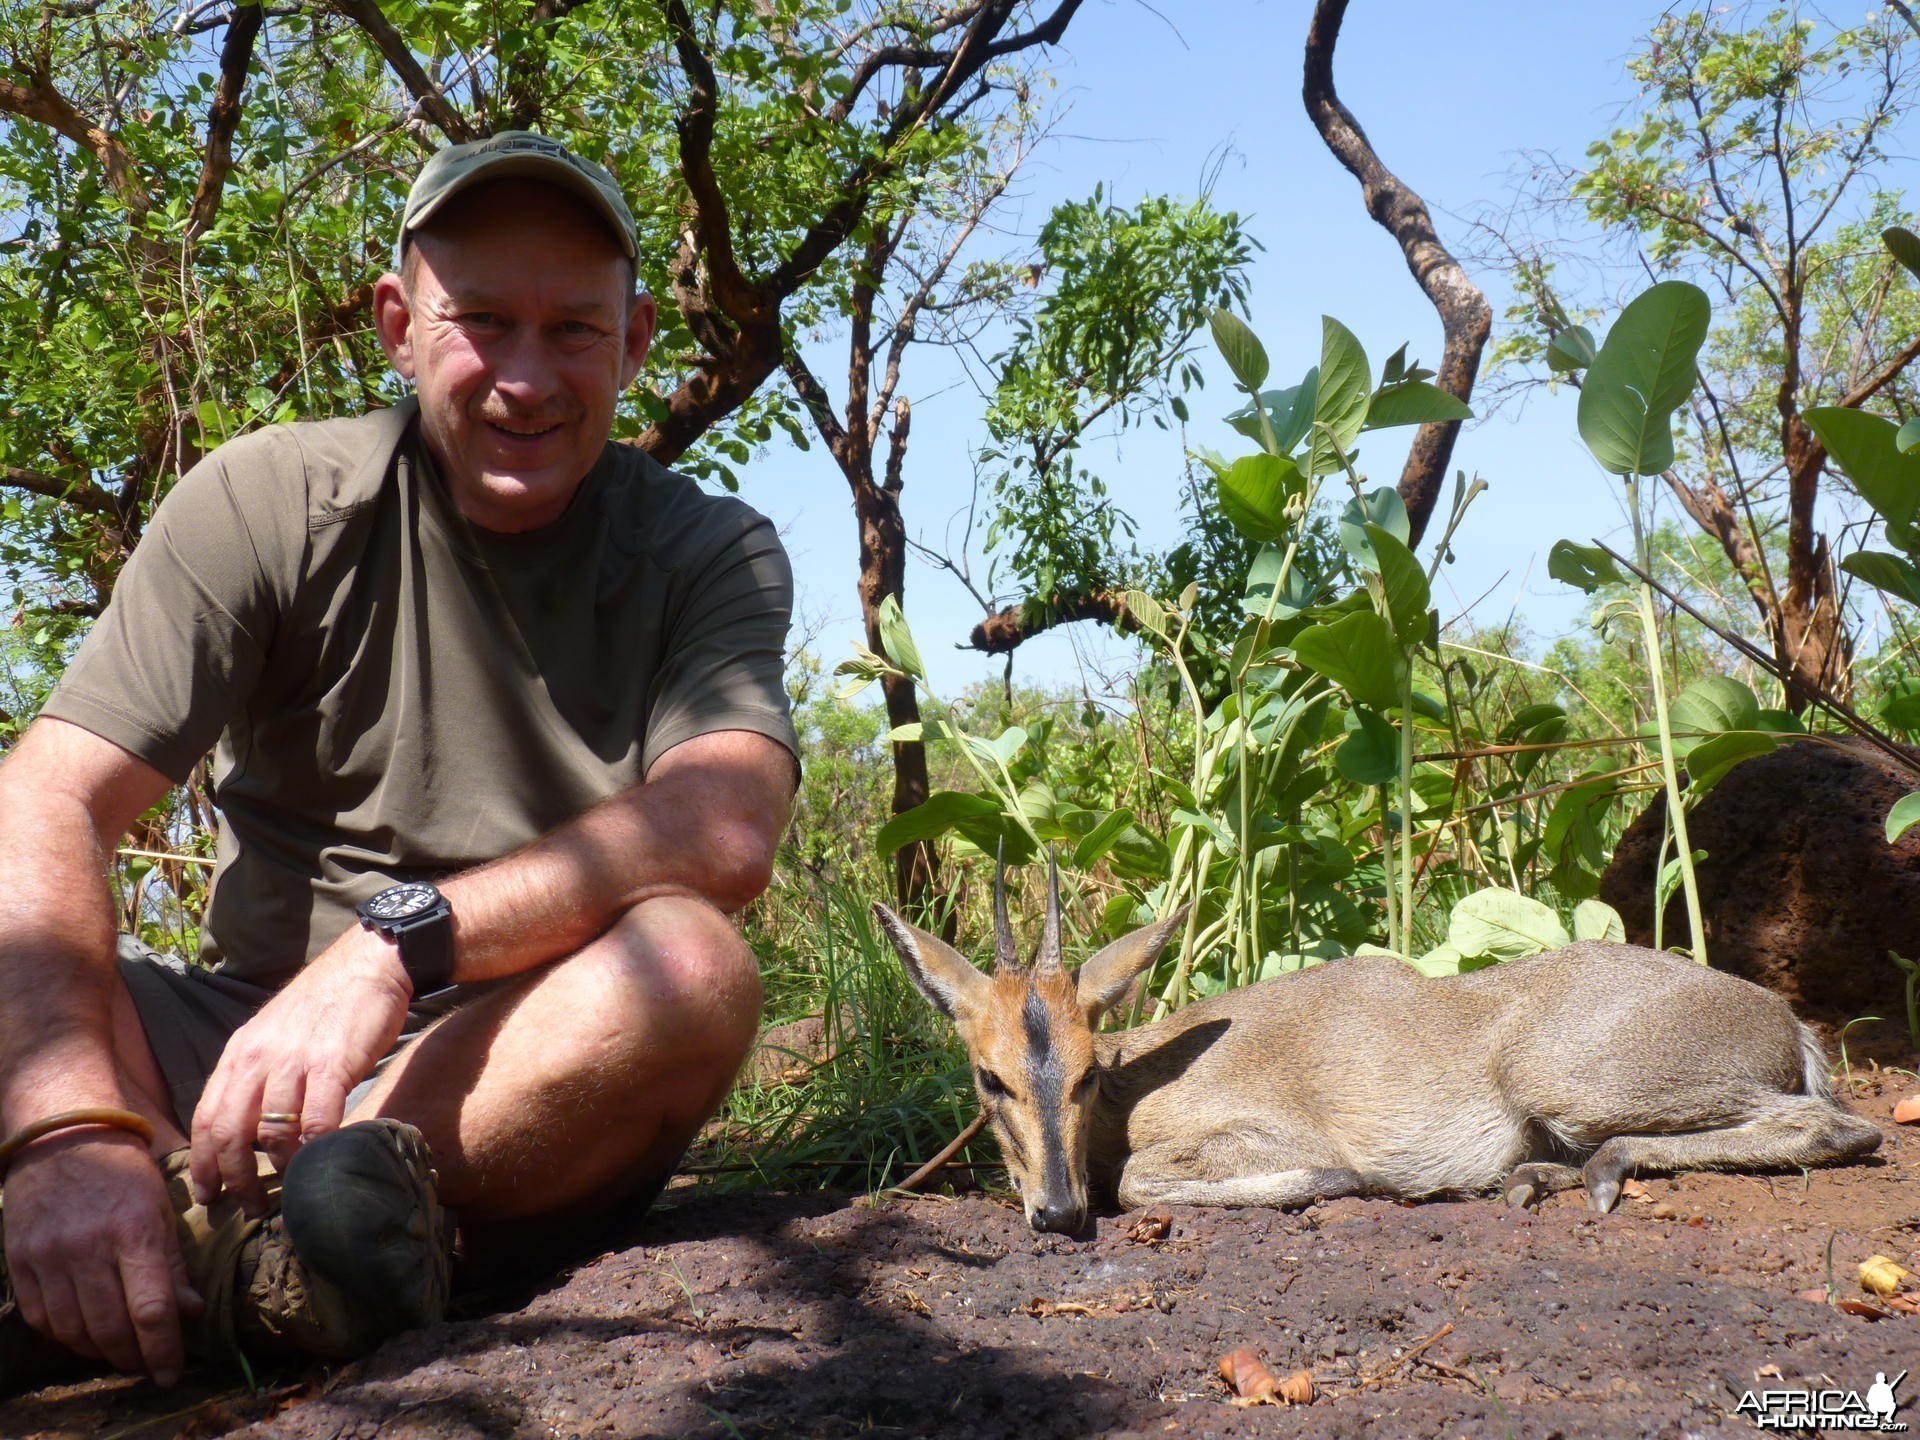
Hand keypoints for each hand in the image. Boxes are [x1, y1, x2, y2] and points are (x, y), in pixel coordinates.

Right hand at [3, 1128, 199, 1383]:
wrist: (63, 1137)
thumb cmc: (124, 1171)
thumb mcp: (163, 1207)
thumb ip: (173, 1263)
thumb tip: (187, 1314)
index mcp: (134, 1231)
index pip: (151, 1309)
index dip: (163, 1350)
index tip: (171, 1373)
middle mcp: (88, 1248)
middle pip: (110, 1328)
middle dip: (133, 1357)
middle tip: (148, 1366)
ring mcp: (48, 1256)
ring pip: (74, 1331)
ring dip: (99, 1351)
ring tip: (120, 1353)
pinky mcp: (20, 1261)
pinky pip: (41, 1317)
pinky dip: (64, 1335)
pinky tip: (84, 1334)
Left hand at [189, 928, 411, 1213]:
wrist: (366, 964)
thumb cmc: (325, 1005)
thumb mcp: (275, 1035)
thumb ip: (258, 1075)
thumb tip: (250, 1128)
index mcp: (239, 1053)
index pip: (206, 1117)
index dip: (203, 1163)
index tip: (209, 1195)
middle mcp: (258, 1057)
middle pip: (229, 1131)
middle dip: (233, 1178)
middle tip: (247, 1207)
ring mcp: (294, 1060)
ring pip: (271, 1131)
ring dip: (276, 1171)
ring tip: (287, 1193)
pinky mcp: (332, 1064)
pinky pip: (317, 1120)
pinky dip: (315, 1150)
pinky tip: (322, 1164)